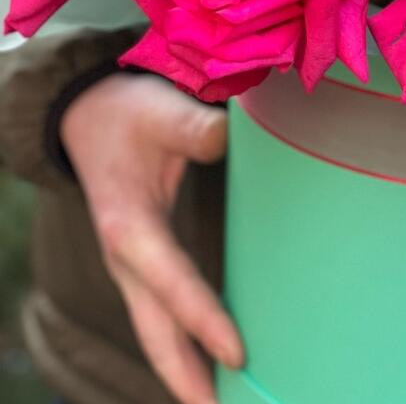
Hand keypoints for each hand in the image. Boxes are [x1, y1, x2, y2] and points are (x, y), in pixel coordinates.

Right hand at [61, 72, 242, 403]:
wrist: (86, 115)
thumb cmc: (127, 113)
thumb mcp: (158, 110)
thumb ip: (193, 125)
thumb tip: (227, 136)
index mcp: (129, 227)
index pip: (173, 284)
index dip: (205, 320)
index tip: (239, 354)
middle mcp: (126, 258)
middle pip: (155, 332)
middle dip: (186, 378)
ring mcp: (132, 265)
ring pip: (156, 330)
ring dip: (186, 369)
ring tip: (224, 400)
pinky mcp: (143, 262)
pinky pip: (163, 312)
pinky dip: (184, 341)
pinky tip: (213, 358)